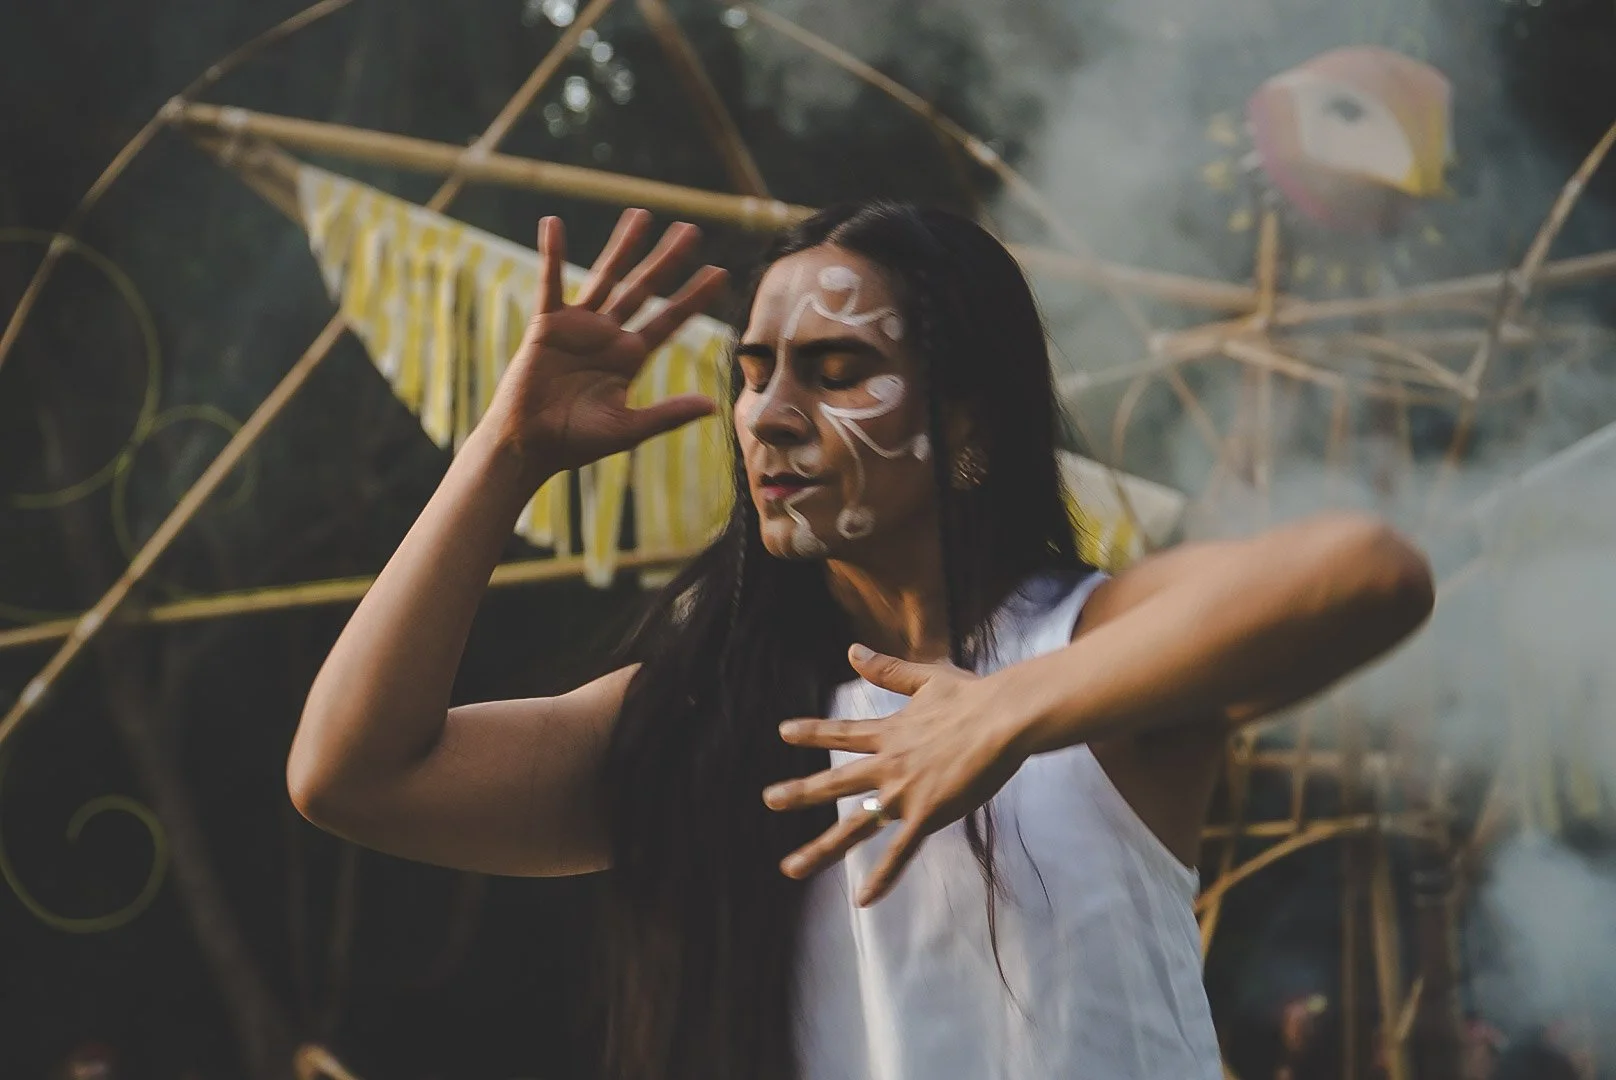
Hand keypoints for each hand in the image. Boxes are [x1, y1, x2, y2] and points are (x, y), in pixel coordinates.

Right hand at [490, 209, 728, 475]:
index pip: (670, 320)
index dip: (694, 298)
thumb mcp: (628, 429)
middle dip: (667, 261)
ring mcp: (579, 326)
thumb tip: (712, 405)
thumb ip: (667, 414)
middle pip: (645, 289)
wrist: (528, 445)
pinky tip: (554, 225)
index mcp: (631, 358)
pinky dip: (552, 255)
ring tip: (642, 216)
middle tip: (691, 230)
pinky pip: (551, 283)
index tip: (721, 273)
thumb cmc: (576, 442)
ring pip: (606, 277)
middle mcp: (609, 335)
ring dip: (623, 246)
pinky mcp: (547, 324)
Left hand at [762, 644, 1033, 905]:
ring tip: (791, 867)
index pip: (842, 734)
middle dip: (800, 792)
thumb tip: (852, 650)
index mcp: (890, 733)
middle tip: (769, 798)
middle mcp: (888, 765)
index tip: (785, 732)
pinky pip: (900, 852)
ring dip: (822, 848)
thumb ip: (888, 670)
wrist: (1002, 720)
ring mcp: (904, 793)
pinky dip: (882, 877)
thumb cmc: (973, 698)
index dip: (813, 733)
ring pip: (855, 825)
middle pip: (835, 783)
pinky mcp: (927, 815)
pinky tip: (862, 899)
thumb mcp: (926, 678)